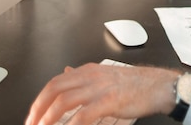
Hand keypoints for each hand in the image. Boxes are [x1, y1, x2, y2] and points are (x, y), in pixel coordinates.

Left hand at [25, 63, 179, 124]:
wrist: (158, 86)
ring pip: (64, 101)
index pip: (55, 82)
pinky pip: (84, 114)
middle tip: (32, 123)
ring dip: (49, 118)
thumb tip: (65, 73)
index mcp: (88, 71)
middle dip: (39, 109)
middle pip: (54, 89)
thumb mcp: (104, 75)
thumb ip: (83, 76)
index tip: (33, 115)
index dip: (40, 99)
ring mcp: (100, 88)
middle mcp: (91, 76)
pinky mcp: (109, 101)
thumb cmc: (134, 84)